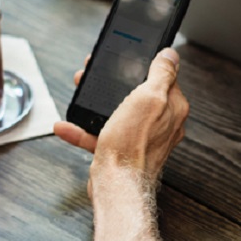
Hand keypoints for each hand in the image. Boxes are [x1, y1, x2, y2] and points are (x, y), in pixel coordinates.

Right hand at [54, 48, 189, 191]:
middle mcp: (161, 124)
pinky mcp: (122, 151)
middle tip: (97, 74)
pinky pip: (101, 135)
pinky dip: (83, 130)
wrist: (118, 185)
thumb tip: (171, 55)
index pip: (164, 78)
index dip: (143, 66)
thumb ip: (161, 74)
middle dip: (114, 83)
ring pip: (117, 113)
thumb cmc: (134, 145)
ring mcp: (141, 138)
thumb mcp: (149, 98)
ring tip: (80, 92)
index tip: (127, 59)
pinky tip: (67, 126)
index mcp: (172, 108)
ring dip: (95, 103)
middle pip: (137, 94)